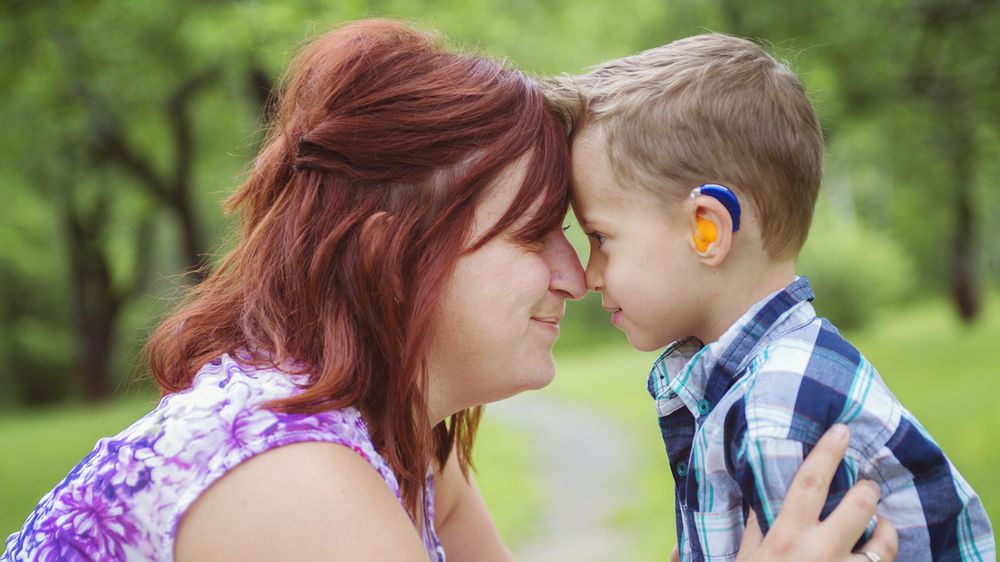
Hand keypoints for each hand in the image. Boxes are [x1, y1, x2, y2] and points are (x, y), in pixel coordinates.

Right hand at [734, 424, 897, 561]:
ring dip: (886, 530)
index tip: (842, 430)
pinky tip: (876, 554)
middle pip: (858, 504)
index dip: (828, 452)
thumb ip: (755, 528)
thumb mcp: (746, 560)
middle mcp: (820, 552)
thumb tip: (760, 496)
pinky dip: (883, 558)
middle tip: (867, 485)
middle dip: (868, 489)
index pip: (810, 483)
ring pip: (884, 541)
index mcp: (786, 537)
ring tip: (881, 526)